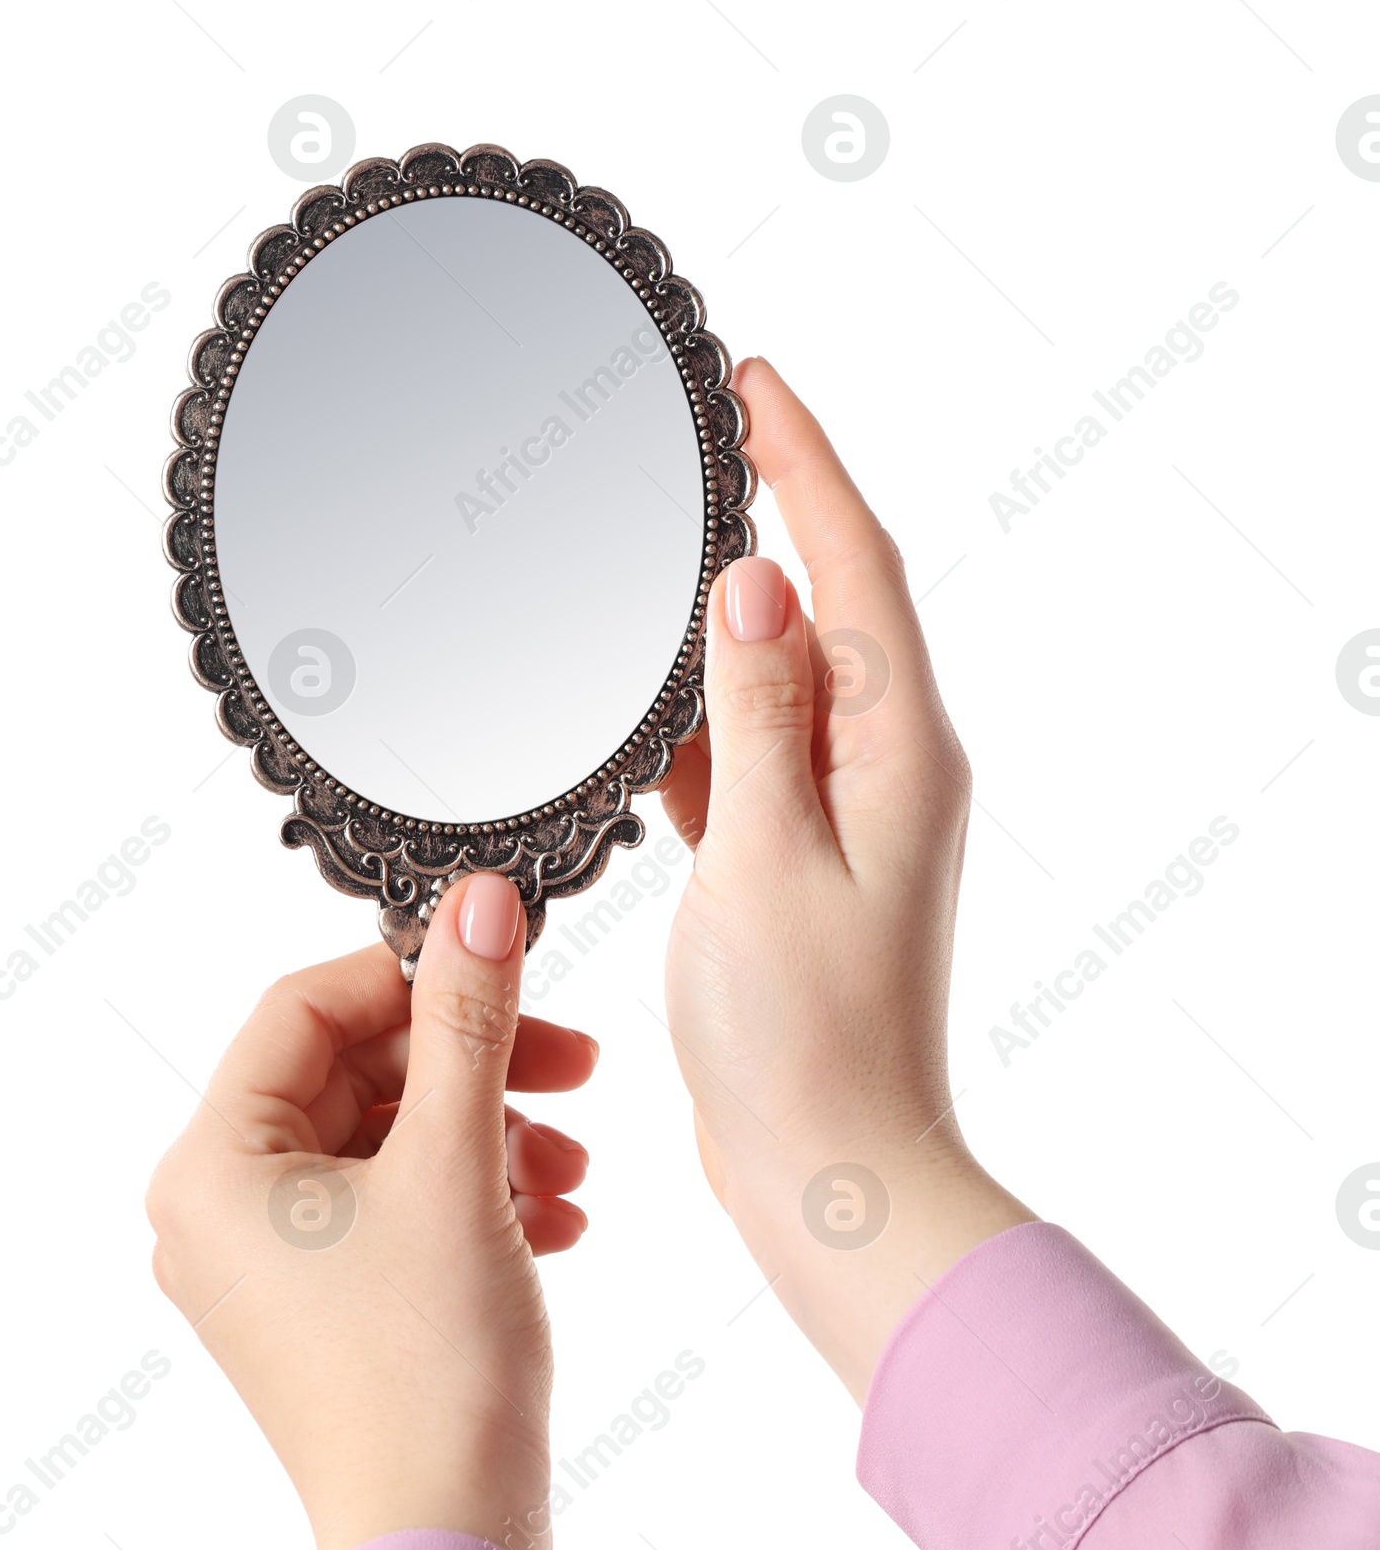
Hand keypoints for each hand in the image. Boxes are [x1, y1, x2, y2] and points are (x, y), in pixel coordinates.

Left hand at [143, 874, 595, 1549]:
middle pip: (352, 1077)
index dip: (411, 974)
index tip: (503, 956)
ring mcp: (267, 1269)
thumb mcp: (455, 1163)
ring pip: (385, 1145)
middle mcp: (218, 1213)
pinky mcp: (321, 1310)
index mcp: (210, 1167)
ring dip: (487, 1136)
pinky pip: (395, 1211)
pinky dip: (473, 1199)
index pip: (303, 1009)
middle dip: (472, 1070)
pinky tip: (553, 1218)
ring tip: (570, 1167)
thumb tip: (479, 905)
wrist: (446, 1541)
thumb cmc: (428, 1373)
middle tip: (570, 1063)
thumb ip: (467, 1020)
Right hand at [661, 358, 1031, 1400]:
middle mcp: (888, 772)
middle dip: (772, 510)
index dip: (806, 465)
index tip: (753, 382)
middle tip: (704, 430)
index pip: (856, 568)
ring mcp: (844, 819)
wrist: (828, 1167)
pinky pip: (748, 757)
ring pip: (782, 679)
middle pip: (829, 606)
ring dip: (730, 612)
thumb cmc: (804, 1038)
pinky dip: (703, 714)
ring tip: (662, 535)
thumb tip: (755, 581)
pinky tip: (647, 694)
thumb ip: (759, 713)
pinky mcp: (795, 866)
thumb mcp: (768, 856)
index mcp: (902, 753)